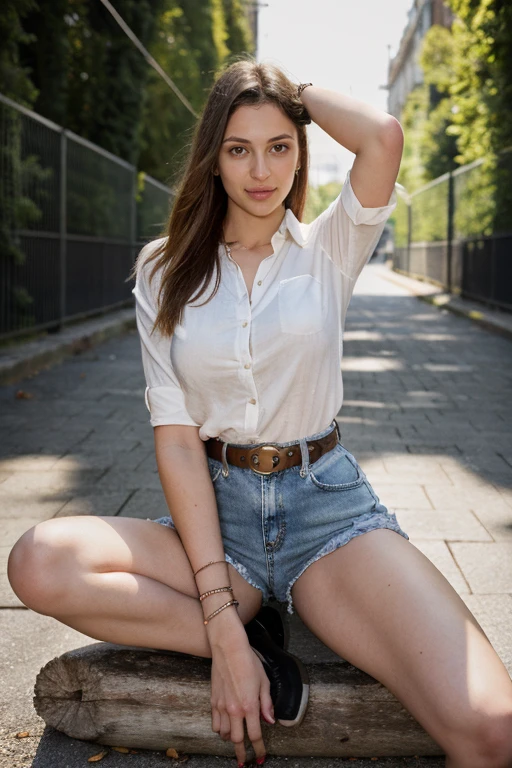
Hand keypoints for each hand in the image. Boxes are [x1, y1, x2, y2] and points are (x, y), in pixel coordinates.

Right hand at [210, 639, 274, 764]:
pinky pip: (215, 723)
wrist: (228, 648)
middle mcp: (234, 709)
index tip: (260, 757)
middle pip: (237, 740)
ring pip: (224, 734)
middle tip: (245, 760)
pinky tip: (226, 729)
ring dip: (231, 740)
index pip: (255, 735)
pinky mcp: (213, 700)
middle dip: (242, 753)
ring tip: (237, 742)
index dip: (258, 749)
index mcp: (249, 706)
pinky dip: (221, 730)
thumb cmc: (248, 662)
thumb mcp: (264, 681)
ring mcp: (222, 706)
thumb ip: (266, 704)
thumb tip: (270, 721)